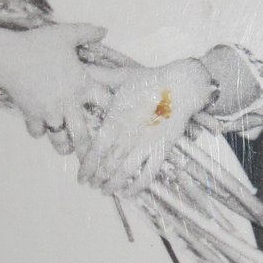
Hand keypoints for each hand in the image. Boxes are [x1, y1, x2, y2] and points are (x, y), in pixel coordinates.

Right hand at [0, 23, 105, 146]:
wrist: (7, 57)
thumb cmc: (38, 44)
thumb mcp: (65, 33)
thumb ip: (87, 32)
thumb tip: (104, 30)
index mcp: (82, 84)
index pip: (106, 102)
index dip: (113, 110)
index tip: (116, 117)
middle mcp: (68, 102)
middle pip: (83, 133)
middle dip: (88, 147)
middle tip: (91, 154)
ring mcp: (49, 112)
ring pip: (60, 139)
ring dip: (63, 145)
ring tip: (66, 148)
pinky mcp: (31, 115)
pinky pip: (37, 132)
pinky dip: (39, 131)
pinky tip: (40, 128)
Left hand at [78, 57, 213, 198]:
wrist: (181, 86)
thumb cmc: (150, 79)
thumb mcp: (122, 76)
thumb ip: (100, 77)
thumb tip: (81, 69)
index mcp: (115, 120)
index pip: (95, 150)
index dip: (87, 167)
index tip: (81, 177)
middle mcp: (127, 136)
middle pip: (107, 165)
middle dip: (97, 178)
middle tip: (91, 185)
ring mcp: (145, 145)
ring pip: (124, 173)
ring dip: (113, 185)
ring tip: (106, 191)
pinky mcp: (161, 150)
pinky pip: (148, 174)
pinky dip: (137, 186)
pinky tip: (129, 193)